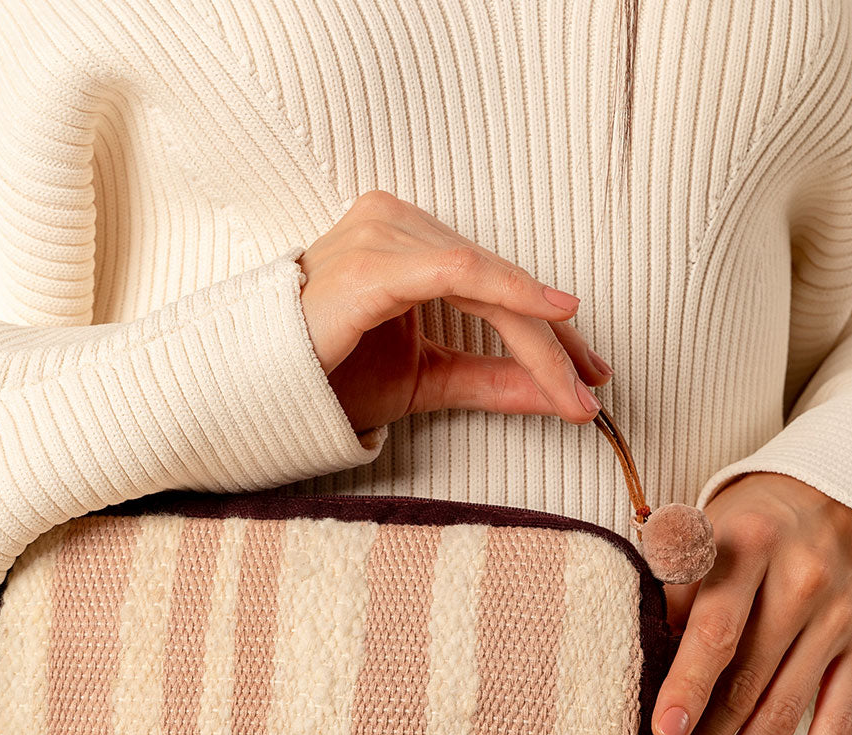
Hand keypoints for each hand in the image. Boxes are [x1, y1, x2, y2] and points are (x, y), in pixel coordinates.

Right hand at [296, 189, 613, 432]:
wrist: (259, 392)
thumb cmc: (329, 375)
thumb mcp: (424, 381)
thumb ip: (486, 380)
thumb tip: (556, 396)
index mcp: (405, 241)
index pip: (492, 283)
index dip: (546, 333)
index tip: (587, 377)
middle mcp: (396, 222)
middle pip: (497, 279)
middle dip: (553, 339)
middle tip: (593, 388)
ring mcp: (382, 231)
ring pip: (487, 279)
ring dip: (538, 336)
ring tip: (572, 386)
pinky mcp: (373, 259)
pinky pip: (457, 272)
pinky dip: (509, 294)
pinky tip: (551, 316)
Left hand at [651, 471, 851, 734]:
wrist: (833, 504)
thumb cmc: (739, 533)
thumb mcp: (699, 534)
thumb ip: (666, 590)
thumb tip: (626, 664)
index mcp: (745, 547)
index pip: (713, 627)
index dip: (687, 683)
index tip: (662, 733)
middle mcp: (798, 582)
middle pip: (745, 683)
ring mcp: (835, 620)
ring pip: (783, 711)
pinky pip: (841, 715)